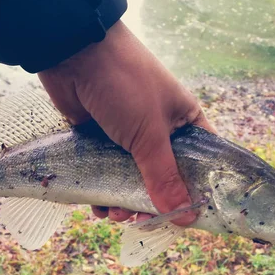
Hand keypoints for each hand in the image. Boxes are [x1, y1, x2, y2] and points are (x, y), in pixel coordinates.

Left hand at [38, 21, 214, 225]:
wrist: (73, 52)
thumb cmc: (124, 84)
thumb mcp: (149, 133)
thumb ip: (164, 176)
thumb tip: (185, 216)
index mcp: (185, 121)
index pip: (201, 163)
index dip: (198, 192)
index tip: (189, 218)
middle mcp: (160, 130)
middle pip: (164, 178)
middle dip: (153, 203)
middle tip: (141, 221)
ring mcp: (128, 136)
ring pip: (132, 179)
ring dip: (125, 202)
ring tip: (115, 214)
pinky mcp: (100, 141)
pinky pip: (106, 174)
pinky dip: (103, 192)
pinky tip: (98, 206)